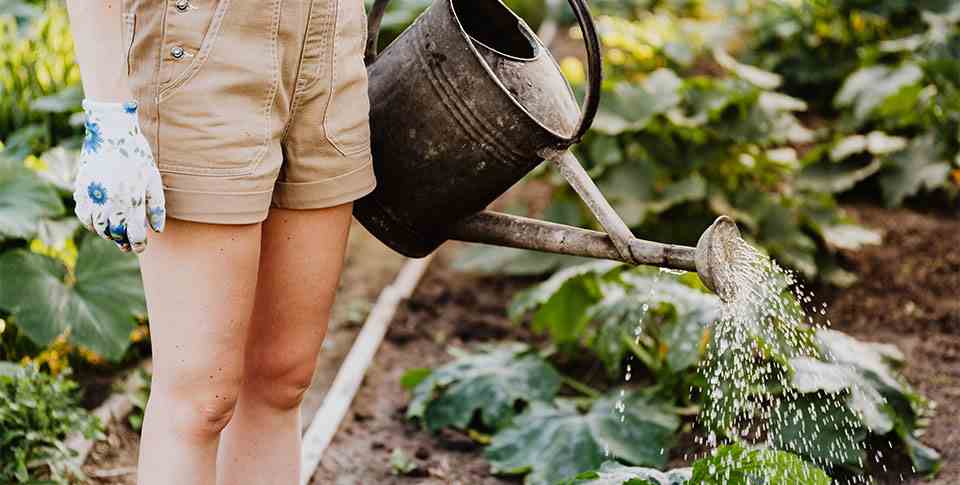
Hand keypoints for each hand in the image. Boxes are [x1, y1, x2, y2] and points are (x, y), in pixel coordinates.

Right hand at [73, 100, 165, 252]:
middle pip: (115, 234)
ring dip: (107, 234)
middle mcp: (111, 202)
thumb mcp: (153, 179)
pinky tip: (99, 222)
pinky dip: (91, 223)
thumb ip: (156, 206)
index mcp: (132, 201)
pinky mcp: (81, 189)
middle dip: (122, 242)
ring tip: (115, 233)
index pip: (135, 235)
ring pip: (98, 228)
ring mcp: (94, 196)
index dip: (139, 244)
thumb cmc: (137, 154)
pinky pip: (83, 215)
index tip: (141, 246)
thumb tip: (157, 230)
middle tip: (127, 244)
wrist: (110, 132)